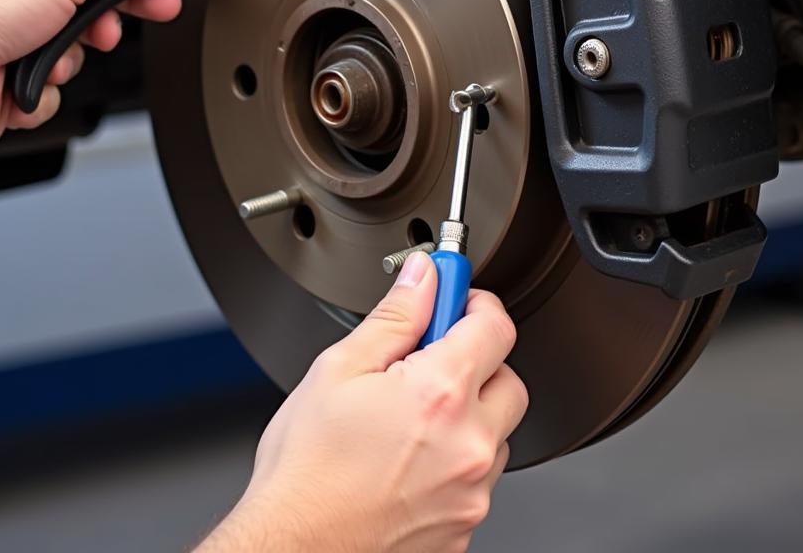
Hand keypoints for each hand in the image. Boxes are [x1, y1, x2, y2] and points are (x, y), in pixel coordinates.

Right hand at [198, 253, 527, 552]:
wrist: (294, 549)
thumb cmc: (307, 470)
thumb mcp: (339, 369)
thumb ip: (395, 315)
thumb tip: (422, 277)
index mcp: (441, 394)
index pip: (496, 325)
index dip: (474, 302)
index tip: (456, 299)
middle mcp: (469, 444)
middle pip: (508, 379)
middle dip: (476, 361)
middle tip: (429, 361)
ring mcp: (471, 491)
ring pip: (496, 431)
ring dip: (468, 414)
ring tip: (410, 419)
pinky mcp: (465, 526)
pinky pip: (478, 477)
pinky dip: (456, 459)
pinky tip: (410, 458)